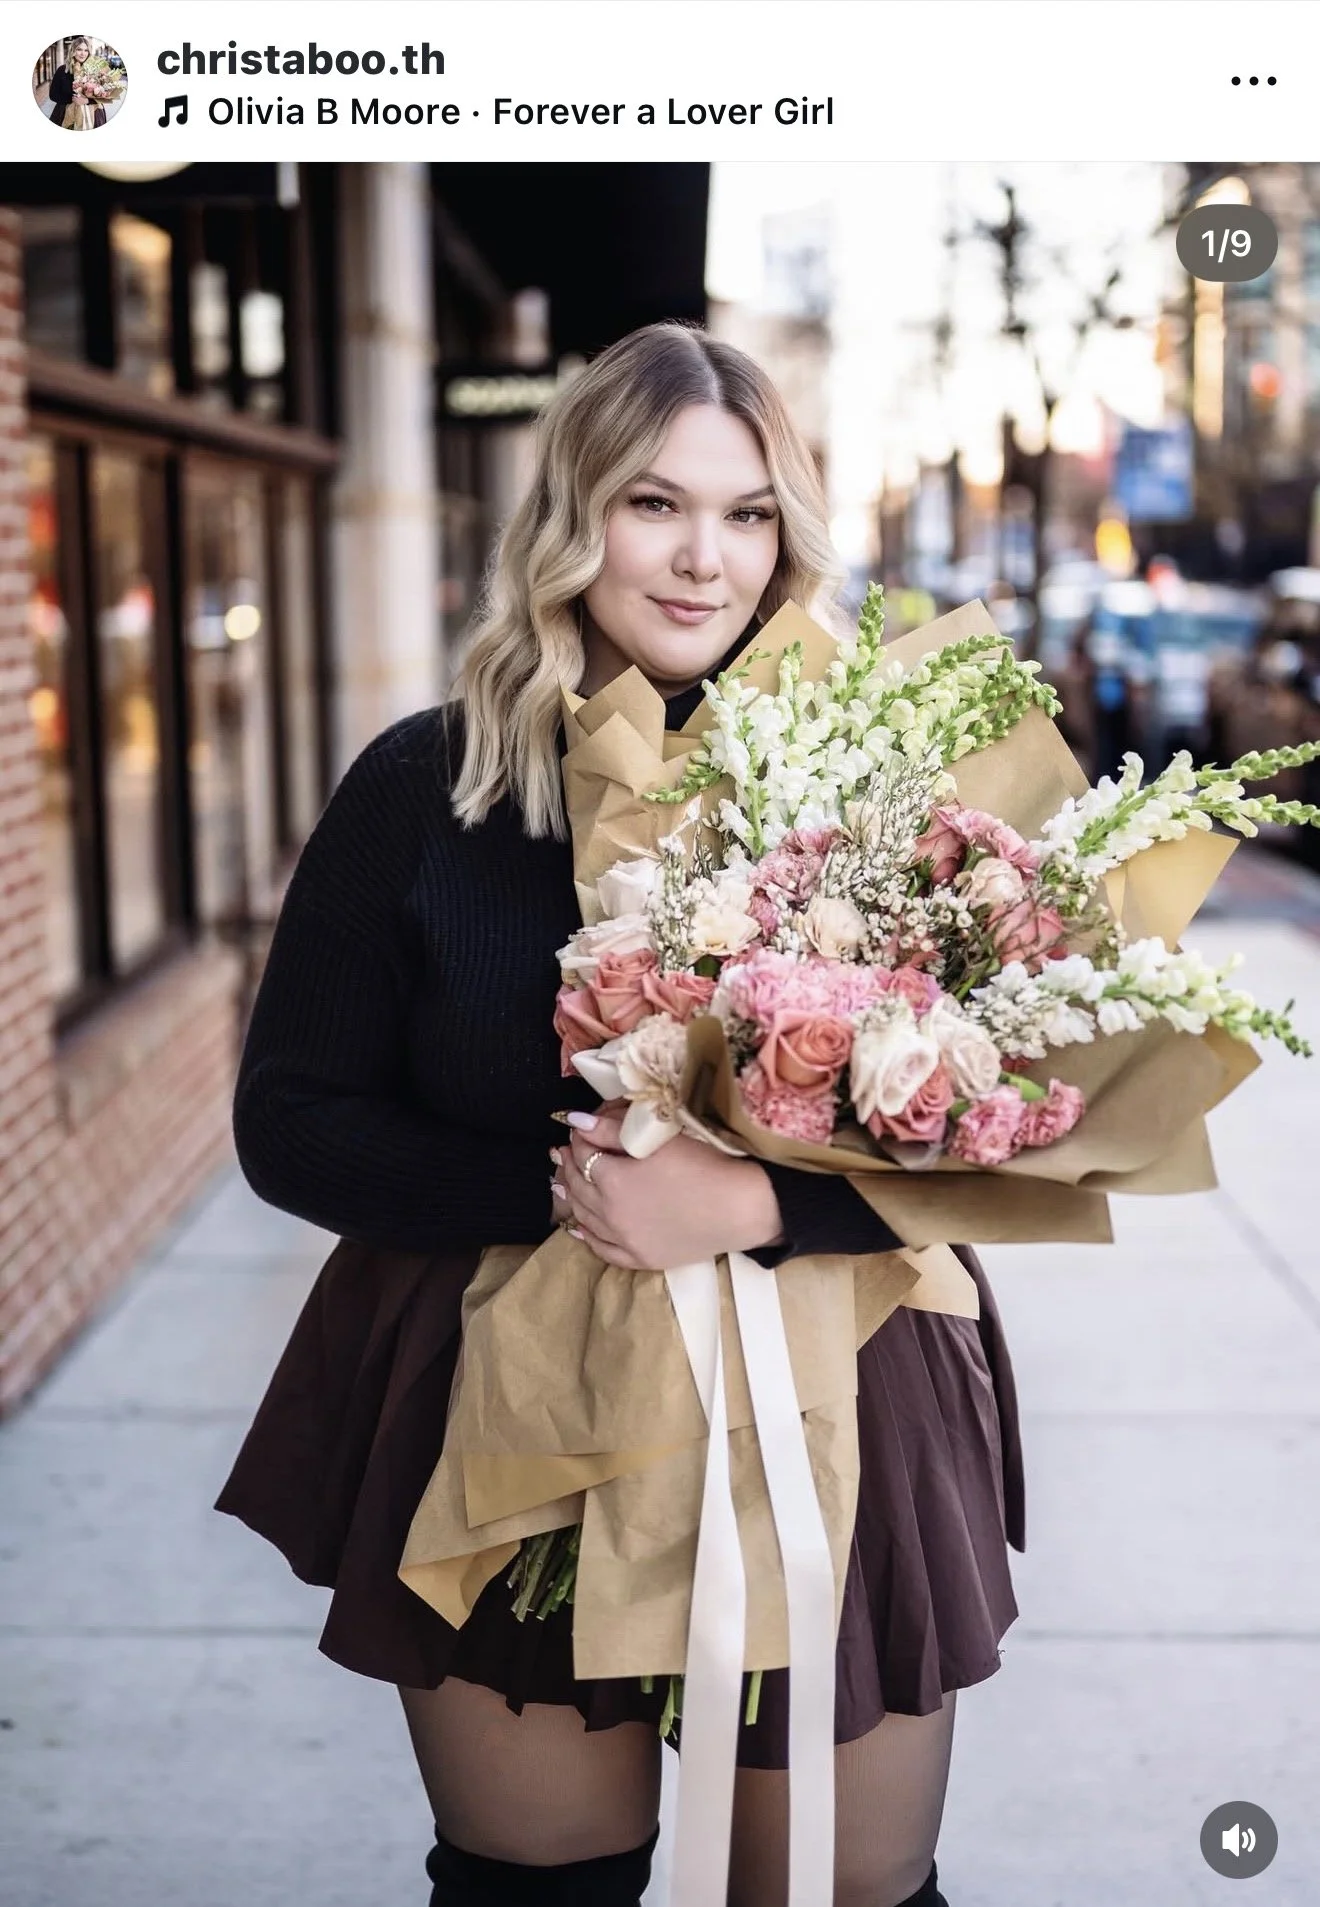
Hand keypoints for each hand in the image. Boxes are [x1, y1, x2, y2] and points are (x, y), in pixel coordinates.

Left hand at [550, 1098, 785, 1270]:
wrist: (739, 1208)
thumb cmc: (703, 1165)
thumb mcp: (656, 1140)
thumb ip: (612, 1131)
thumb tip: (576, 1121)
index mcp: (612, 1180)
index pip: (584, 1154)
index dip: (580, 1139)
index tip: (582, 1129)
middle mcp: (610, 1214)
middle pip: (578, 1186)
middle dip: (570, 1166)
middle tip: (565, 1152)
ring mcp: (624, 1240)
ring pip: (584, 1217)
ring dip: (571, 1197)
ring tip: (562, 1183)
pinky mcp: (641, 1258)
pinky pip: (602, 1249)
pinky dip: (587, 1236)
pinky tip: (579, 1227)